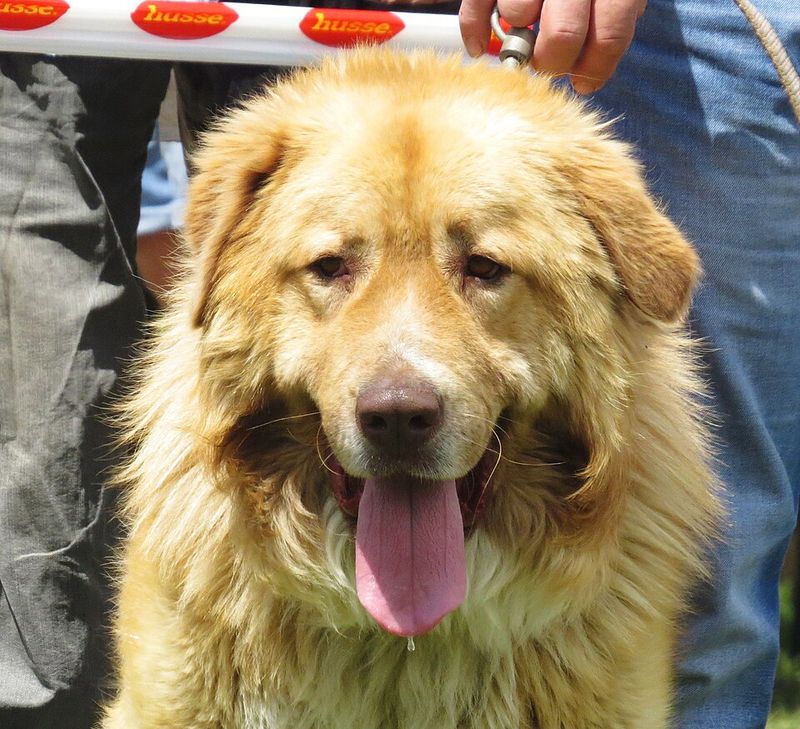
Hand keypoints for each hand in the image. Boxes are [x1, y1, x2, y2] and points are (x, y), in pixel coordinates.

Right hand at [459, 0, 646, 93]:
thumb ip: (608, 20)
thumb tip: (587, 74)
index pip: (608, 37)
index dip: (595, 68)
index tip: (584, 81)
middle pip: (562, 36)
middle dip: (553, 62)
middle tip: (549, 61)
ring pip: (517, 14)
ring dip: (518, 34)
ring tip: (525, 29)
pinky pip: (477, 6)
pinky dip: (474, 29)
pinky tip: (480, 46)